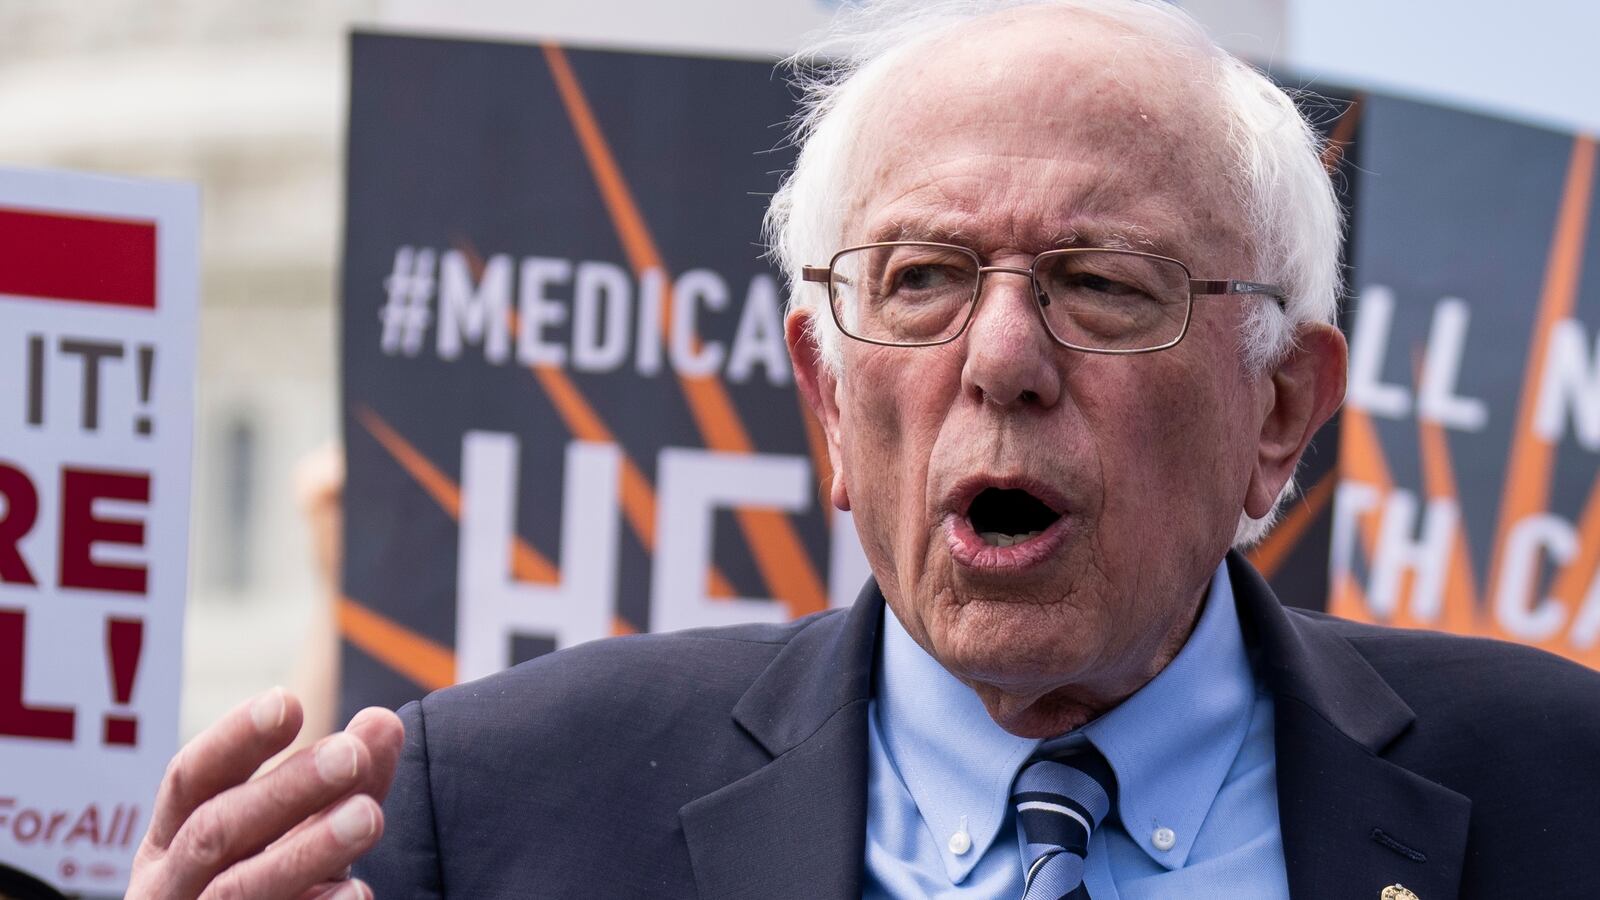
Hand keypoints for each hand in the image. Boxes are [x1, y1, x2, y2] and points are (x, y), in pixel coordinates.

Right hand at [127, 689, 403, 898]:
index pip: (190, 779)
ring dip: (307, 850)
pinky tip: (357, 893)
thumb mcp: (298, 834)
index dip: (234, 740)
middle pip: (215, 831)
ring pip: (236, 890)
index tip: (288, 702)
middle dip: (286, 789)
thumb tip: (383, 722)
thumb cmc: (267, 890)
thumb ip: (339, 784)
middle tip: (351, 755)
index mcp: (172, 839)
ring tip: (369, 816)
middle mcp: (170, 886)